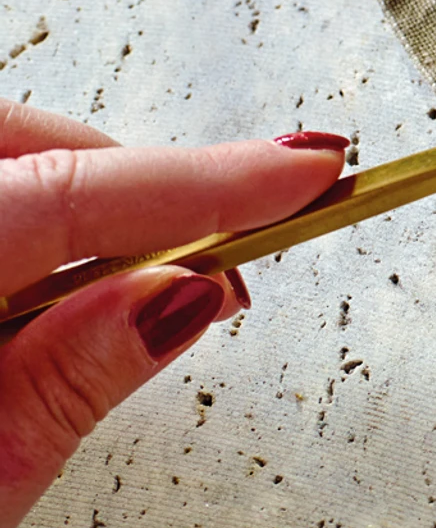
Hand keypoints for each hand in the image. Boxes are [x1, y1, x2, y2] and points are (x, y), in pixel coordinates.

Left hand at [0, 100, 345, 527]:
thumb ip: (71, 377)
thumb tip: (193, 287)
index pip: (74, 192)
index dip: (208, 178)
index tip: (313, 168)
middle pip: (30, 150)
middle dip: (127, 180)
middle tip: (216, 251)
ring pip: (7, 161)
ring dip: (75, 200)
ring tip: (131, 283)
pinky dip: (29, 219)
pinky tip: (49, 288)